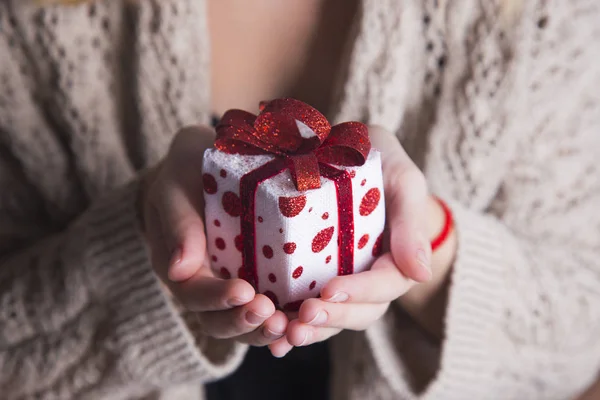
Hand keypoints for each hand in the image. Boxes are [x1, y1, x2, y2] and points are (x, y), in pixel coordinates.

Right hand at [139, 126, 287, 347]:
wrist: (209, 162)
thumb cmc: (189, 169)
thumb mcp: (176, 185)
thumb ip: (178, 223)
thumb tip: (179, 270)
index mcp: (179, 264)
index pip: (192, 293)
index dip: (216, 299)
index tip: (244, 291)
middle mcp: (204, 282)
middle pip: (216, 320)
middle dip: (243, 322)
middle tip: (272, 316)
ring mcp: (231, 284)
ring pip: (243, 322)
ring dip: (264, 330)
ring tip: (290, 326)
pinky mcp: (260, 279)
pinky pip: (270, 309)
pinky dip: (284, 322)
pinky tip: (303, 324)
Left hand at [272, 125, 452, 355]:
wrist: (346, 154)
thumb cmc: (378, 160)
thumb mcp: (401, 179)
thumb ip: (411, 219)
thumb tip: (421, 273)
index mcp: (396, 256)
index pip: (386, 282)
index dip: (361, 290)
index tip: (330, 289)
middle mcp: (370, 276)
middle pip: (360, 311)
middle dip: (334, 318)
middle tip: (304, 316)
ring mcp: (342, 280)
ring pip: (334, 319)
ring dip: (312, 332)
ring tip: (284, 336)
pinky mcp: (315, 280)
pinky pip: (308, 312)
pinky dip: (292, 328)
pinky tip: (272, 338)